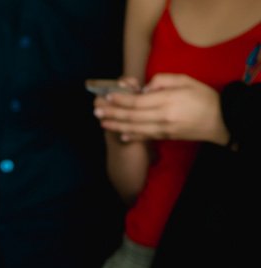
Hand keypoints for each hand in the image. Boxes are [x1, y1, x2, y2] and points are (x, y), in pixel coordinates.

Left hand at [94, 73, 228, 144]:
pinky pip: (145, 137)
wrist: (221, 120)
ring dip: (116, 125)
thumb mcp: (186, 81)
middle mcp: (163, 116)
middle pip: (131, 116)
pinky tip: (121, 135)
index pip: (137, 101)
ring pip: (135, 128)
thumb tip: (145, 88)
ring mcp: (164, 129)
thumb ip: (163, 81)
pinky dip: (132, 136)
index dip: (120, 99)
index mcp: (168, 100)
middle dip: (112, 113)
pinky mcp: (166, 137)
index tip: (107, 96)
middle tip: (96, 109)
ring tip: (102, 121)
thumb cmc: (204, 97)